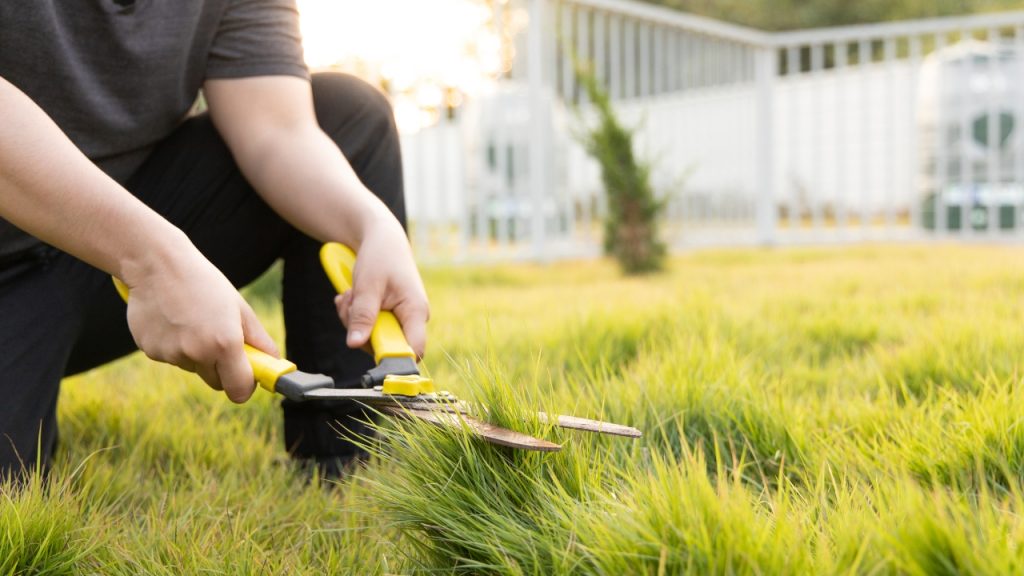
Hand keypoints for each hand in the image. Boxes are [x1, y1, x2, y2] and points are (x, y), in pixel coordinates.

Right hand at [120, 238, 278, 402]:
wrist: (157, 263)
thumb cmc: (204, 283)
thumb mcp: (239, 308)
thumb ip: (259, 340)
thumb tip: (274, 362)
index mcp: (224, 343)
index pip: (239, 390)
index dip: (245, 387)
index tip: (248, 378)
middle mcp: (197, 353)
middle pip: (216, 382)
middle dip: (222, 368)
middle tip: (219, 338)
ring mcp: (171, 353)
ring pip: (192, 367)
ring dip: (195, 353)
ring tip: (191, 319)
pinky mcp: (149, 350)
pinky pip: (170, 357)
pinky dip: (173, 345)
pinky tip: (171, 319)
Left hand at [334, 217, 428, 358]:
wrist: (382, 239)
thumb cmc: (381, 256)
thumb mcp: (367, 285)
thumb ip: (362, 316)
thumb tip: (355, 344)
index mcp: (416, 312)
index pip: (413, 351)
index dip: (393, 358)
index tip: (369, 348)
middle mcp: (412, 319)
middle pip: (386, 345)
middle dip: (361, 330)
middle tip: (350, 305)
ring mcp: (400, 319)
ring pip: (372, 337)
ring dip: (353, 320)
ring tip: (350, 295)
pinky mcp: (389, 316)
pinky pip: (368, 327)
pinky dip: (354, 315)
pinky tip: (352, 297)